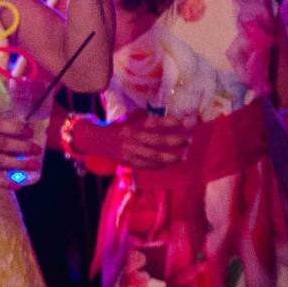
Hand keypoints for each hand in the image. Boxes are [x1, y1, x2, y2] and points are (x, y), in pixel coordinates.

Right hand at [75, 113, 192, 169]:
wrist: (99, 141)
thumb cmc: (121, 129)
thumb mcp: (133, 121)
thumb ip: (149, 123)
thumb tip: (174, 122)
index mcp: (135, 125)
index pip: (154, 122)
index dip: (168, 122)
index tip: (182, 122)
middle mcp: (134, 137)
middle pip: (158, 140)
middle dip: (175, 142)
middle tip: (188, 142)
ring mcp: (131, 151)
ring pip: (154, 156)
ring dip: (170, 157)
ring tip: (182, 157)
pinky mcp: (128, 161)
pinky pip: (146, 165)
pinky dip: (157, 165)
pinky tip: (166, 164)